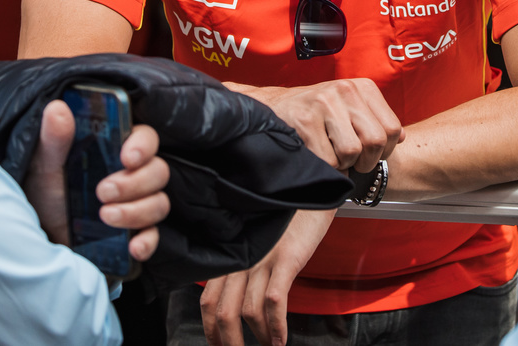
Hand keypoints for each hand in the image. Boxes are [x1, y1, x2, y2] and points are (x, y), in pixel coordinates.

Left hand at [24, 99, 170, 262]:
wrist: (37, 239)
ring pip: (159, 203)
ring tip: (105, 216)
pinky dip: (147, 242)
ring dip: (136, 211)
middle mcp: (132, 174)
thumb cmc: (44, 194)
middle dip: (134, 183)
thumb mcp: (44, 165)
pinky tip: (132, 247)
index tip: (126, 158)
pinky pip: (154, 235)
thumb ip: (54, 140)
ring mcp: (137, 204)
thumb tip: (57, 109)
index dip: (143, 146)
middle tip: (103, 191)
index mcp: (115, 149)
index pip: (146, 138)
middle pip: (158, 171)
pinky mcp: (134, 233)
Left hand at [200, 209, 334, 345]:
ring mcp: (263, 259)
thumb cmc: (286, 216)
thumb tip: (240, 300)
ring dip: (258, 338)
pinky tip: (280, 338)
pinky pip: (274, 301)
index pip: (208, 301)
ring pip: (247, 312)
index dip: (210, 330)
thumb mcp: (258, 241)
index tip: (219, 345)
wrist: (309, 187)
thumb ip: (245, 265)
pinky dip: (276, 326)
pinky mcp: (286, 258)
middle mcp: (242, 259)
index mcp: (233, 256)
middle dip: (229, 343)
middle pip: (222, 312)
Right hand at [255, 79, 403, 170]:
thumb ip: (376, 121)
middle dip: (365, 161)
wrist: (273, 108)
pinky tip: (316, 153)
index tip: (370, 154)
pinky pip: (328, 159)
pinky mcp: (305, 119)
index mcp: (362, 87)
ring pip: (352, 151)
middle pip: (376, 141)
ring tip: (331, 153)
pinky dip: (324, 166)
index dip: (385, 151)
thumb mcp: (350, 109)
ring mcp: (324, 103)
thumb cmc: (316, 114)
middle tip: (352, 161)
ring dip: (342, 163)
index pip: (393, 129)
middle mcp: (345, 90)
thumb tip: (401, 138)